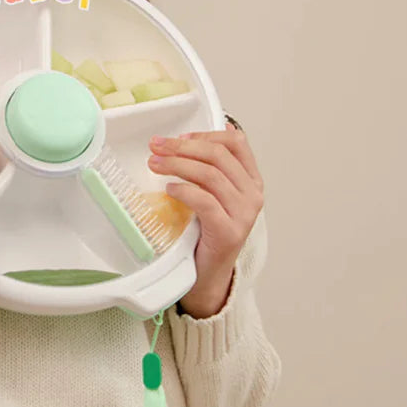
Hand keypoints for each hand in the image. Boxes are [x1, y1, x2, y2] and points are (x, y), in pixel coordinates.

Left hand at [148, 122, 263, 317]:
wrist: (209, 272)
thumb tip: (181, 141)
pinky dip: (184, 190)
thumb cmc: (207, 230)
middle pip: (218, 156)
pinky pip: (205, 202)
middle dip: (182, 147)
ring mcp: (243, 214)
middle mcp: (252, 194)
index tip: (180, 136)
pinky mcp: (228, 232)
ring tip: (154, 164)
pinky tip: (169, 189)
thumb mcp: (213, 194)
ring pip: (210, 175)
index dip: (206, 134)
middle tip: (156, 146)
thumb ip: (207, 170)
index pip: (236, 142)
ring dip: (176, 165)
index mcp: (251, 180)